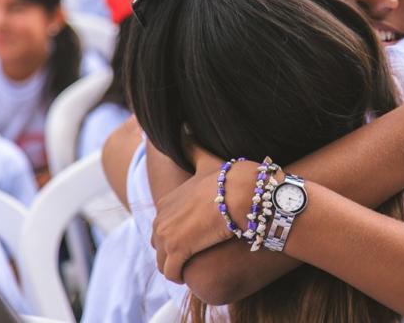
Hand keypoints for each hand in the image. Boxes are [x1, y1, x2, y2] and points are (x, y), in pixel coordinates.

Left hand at [151, 148, 259, 282]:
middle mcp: (162, 217)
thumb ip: (193, 147)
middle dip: (175, 250)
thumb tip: (184, 128)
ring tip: (195, 263)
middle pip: (160, 243)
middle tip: (196, 252)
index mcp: (167, 200)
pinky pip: (172, 272)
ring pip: (164, 260)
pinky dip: (180, 274)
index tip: (195, 236)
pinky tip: (193, 272)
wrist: (242, 194)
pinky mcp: (177, 251)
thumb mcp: (207, 160)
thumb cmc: (230, 178)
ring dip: (177, 264)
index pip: (164, 224)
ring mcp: (167, 234)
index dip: (179, 232)